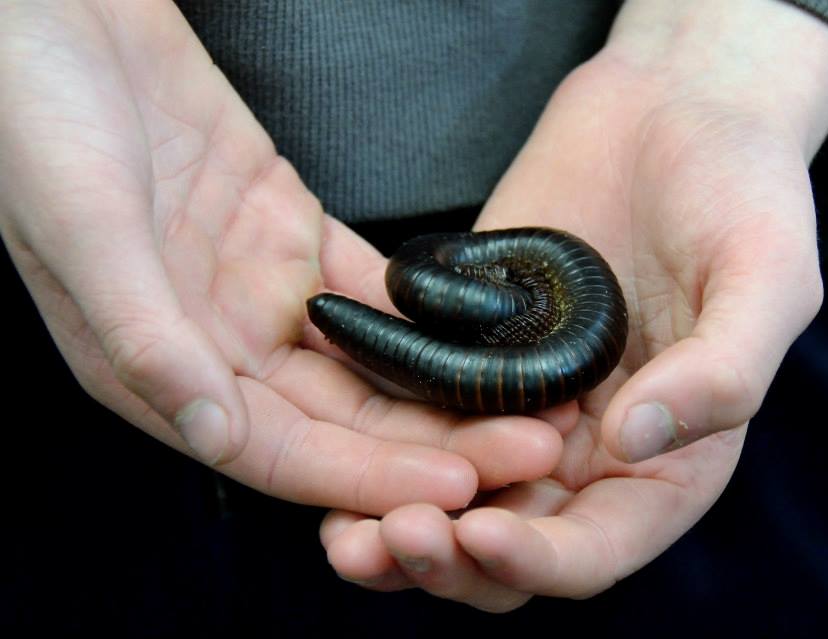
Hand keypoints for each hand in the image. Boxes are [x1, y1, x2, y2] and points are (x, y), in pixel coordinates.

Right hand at [0, 0, 562, 512]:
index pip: (280, 453)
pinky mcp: (290, 230)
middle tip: (530, 448)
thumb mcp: (84, 226)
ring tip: (527, 399)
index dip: (369, 477)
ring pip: (369, 362)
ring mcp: (260, 288)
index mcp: (161, 368)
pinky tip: (486, 328)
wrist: (66, 16)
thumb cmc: (40, 116)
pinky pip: (372, 288)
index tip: (459, 485)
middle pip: (343, 419)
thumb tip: (214, 436)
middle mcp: (217, 343)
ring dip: (446, 388)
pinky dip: (428, 313)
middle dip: (435, 443)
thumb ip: (147, 335)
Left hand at [320, 0, 827, 608]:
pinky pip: (418, 413)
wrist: (673, 109)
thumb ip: (722, 371)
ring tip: (340, 536)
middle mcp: (589, 448)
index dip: (541, 560)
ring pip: (453, 494)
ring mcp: (522, 401)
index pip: (599, 547)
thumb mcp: (767, 275)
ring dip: (397, 522)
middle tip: (391, 538)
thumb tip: (632, 445)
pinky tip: (332, 448)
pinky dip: (377, 446)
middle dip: (451, 559)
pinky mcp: (471, 350)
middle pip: (513, 538)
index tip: (481, 534)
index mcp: (667, 459)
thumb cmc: (741, 188)